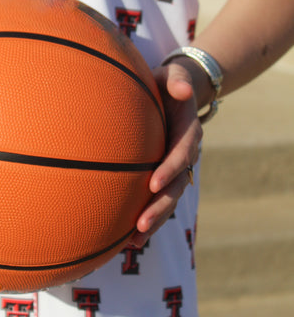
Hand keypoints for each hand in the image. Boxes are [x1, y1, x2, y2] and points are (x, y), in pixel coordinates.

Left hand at [128, 60, 202, 247]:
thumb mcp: (174, 75)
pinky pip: (158, 200)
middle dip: (160, 206)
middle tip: (141, 224)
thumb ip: (177, 80)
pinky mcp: (165, 175)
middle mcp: (186, 154)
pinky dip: (148, 219)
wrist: (176, 92)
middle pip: (177, 185)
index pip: (181, 153)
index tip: (153, 183)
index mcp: (187, 132)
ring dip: (154, 220)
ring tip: (134, 241)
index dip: (170, 169)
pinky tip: (128, 240)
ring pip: (169, 199)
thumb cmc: (167, 82)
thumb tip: (183, 89)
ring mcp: (177, 168)